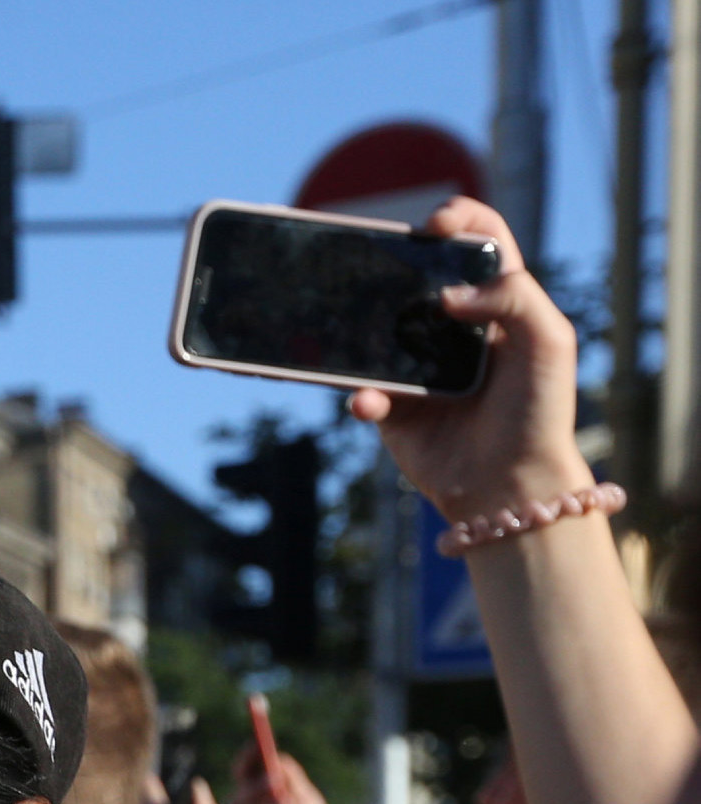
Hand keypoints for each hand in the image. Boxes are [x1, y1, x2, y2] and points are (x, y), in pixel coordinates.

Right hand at [347, 198, 590, 524]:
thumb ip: (514, 298)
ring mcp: (420, 367)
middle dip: (396, 264)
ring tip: (353, 330)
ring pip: (377, 330)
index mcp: (500, 302)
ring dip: (362, 329)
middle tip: (383, 263)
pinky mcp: (394, 407)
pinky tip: (370, 400)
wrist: (509, 486)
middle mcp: (457, 328)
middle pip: (419, 276)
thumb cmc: (540, 412)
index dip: (459, 218)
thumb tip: (447, 293)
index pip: (481, 240)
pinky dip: (360, 394)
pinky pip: (363, 390)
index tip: (436, 225)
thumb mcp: (550, 341)